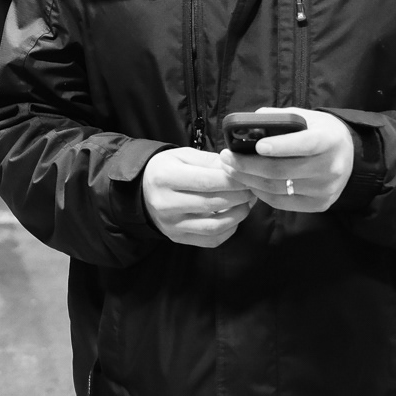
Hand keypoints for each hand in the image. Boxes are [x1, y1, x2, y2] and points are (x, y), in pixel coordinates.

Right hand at [140, 147, 255, 247]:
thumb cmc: (166, 169)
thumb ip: (210, 161)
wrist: (142, 191)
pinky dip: (229, 229)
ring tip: (247, 203)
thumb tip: (237, 168)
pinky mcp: (178, 238)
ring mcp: (171, 225)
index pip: (206, 181)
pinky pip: (211, 240)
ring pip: (214, 226)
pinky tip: (234, 216)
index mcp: (164, 177)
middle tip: (252, 188)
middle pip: (212, 203)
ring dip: (238, 215)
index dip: (232, 181)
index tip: (249, 176)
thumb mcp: (183, 156)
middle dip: (239, 196)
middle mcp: (165, 204)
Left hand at [221, 107, 353, 212]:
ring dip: (248, 179)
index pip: (305, 144)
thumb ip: (280, 119)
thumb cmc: (320, 131)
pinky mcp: (319, 205)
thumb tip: (247, 125)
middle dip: (248, 165)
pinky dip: (260, 192)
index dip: (280, 146)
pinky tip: (249, 182)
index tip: (257, 146)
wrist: (349, 156)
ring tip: (230, 169)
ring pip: (278, 188)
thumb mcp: (306, 117)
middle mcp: (331, 167)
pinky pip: (281, 202)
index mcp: (329, 140)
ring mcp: (325, 190)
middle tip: (226, 158)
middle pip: (282, 171)